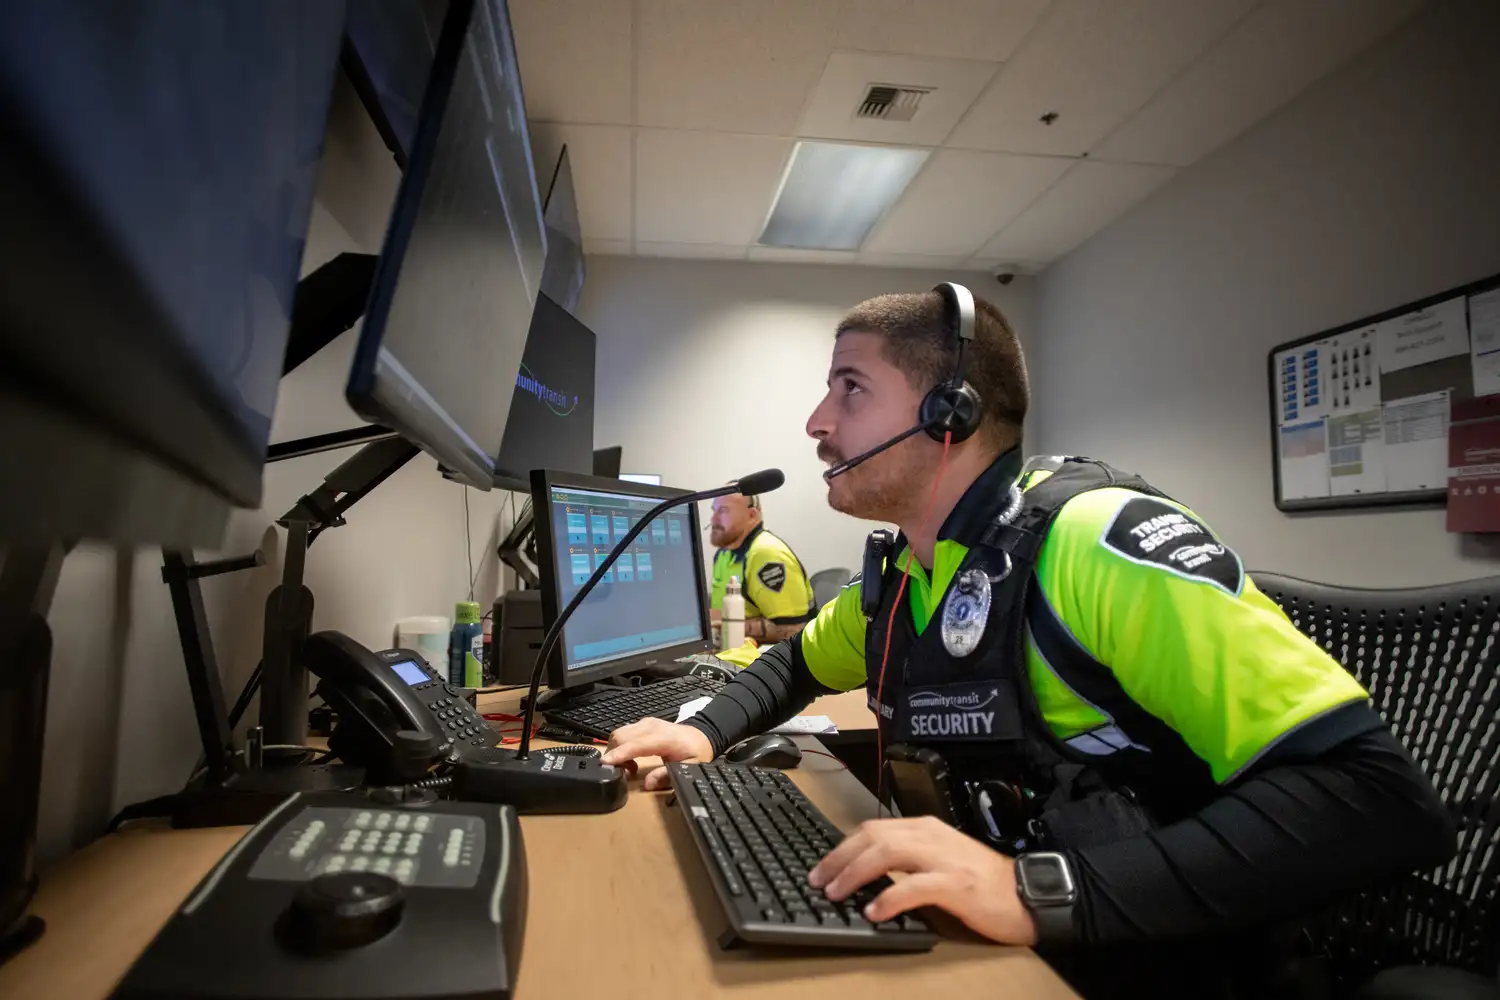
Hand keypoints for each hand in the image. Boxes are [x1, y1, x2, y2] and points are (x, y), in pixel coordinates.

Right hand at [601, 717, 713, 790]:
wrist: (701, 735)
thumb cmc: (695, 753)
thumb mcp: (688, 768)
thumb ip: (667, 776)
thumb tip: (647, 784)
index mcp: (665, 738)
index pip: (637, 744)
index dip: (620, 754)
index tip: (605, 763)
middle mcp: (652, 727)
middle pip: (622, 736)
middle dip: (614, 755)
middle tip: (622, 774)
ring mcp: (645, 723)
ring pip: (619, 733)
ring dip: (616, 752)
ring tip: (628, 768)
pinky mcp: (642, 723)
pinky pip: (623, 733)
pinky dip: (620, 747)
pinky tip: (630, 760)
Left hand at [808, 816, 1037, 945]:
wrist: (1028, 893)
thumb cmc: (985, 883)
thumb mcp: (942, 862)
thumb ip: (910, 862)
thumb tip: (869, 876)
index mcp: (926, 829)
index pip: (874, 828)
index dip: (843, 846)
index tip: (823, 867)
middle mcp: (931, 836)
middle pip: (873, 837)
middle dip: (840, 858)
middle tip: (818, 880)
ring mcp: (944, 858)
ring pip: (888, 853)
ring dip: (855, 873)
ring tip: (836, 892)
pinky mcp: (956, 884)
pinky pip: (914, 887)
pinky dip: (889, 897)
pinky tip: (873, 911)